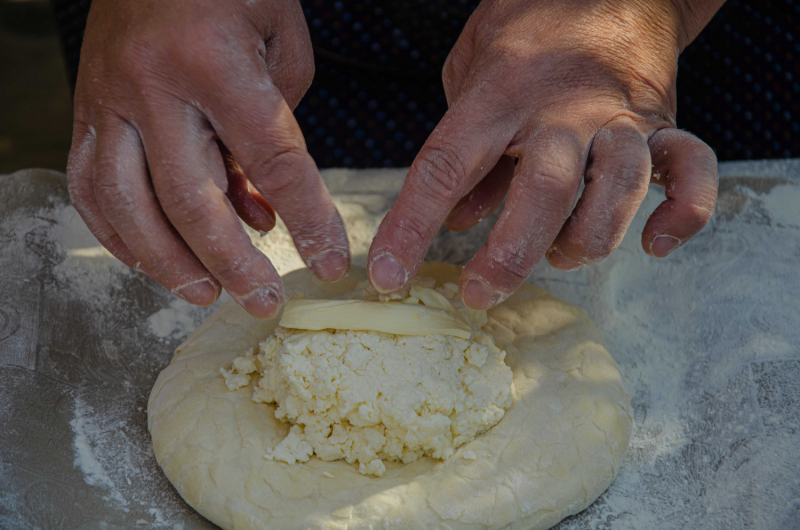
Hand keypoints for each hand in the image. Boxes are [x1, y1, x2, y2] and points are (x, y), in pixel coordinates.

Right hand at [67, 0, 349, 317]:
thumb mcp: (282, 47)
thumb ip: (277, 130)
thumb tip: (261, 212)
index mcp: (214, 62)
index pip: (272, 162)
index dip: (308, 220)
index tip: (330, 262)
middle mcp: (151, 85)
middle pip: (189, 199)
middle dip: (232, 263)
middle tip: (264, 302)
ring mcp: (107, 98)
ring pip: (125, 204)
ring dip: (165, 262)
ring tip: (205, 294)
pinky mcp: (86, 107)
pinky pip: (87, 185)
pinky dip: (116, 233)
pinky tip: (148, 260)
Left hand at [367, 0, 721, 308]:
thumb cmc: (528, 27)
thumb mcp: (470, 73)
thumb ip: (465, 147)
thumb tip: (459, 219)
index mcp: (500, 91)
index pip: (446, 166)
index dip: (412, 226)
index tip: (389, 276)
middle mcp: (563, 107)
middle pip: (544, 188)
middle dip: (510, 254)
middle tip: (479, 292)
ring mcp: (619, 116)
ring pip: (618, 188)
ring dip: (587, 240)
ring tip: (558, 255)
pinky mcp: (665, 123)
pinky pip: (693, 173)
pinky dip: (683, 216)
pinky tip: (652, 245)